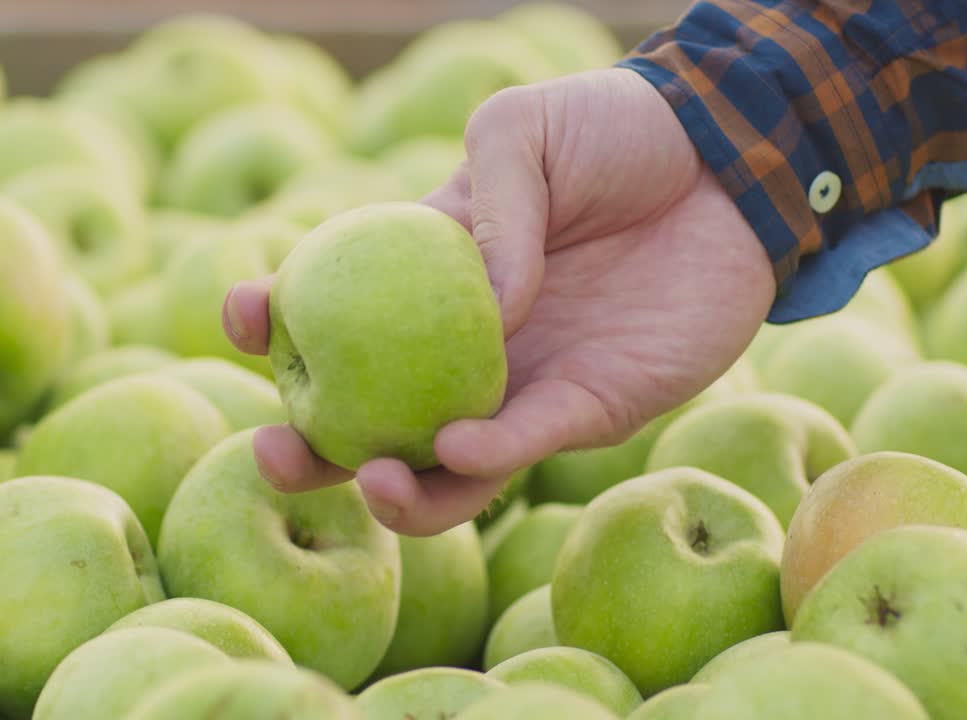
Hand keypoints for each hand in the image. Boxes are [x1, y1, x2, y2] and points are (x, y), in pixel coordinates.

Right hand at [223, 68, 775, 534]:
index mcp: (425, 277)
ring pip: (442, 466)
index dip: (270, 322)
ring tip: (371, 481)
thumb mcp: (523, 134)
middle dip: (309, 449)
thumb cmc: (613, 134)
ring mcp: (522, 384)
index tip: (240, 316)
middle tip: (275, 452)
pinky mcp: (592, 407)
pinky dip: (485, 453)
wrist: (726, 163)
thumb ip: (484, 206)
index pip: (329, 311)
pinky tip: (456, 444)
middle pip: (367, 419)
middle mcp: (461, 347)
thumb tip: (482, 306)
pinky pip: (528, 444)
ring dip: (396, 490)